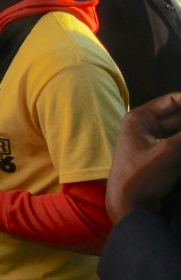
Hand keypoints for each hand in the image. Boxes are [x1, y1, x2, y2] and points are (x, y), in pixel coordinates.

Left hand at [106, 92, 180, 223]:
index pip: (172, 100)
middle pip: (179, 115)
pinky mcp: (162, 155)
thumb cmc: (141, 175)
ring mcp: (154, 140)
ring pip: (180, 130)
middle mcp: (146, 125)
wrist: (129, 205)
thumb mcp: (170, 151)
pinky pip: (179, 143)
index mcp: (140, 118)